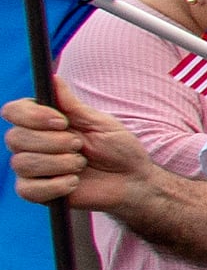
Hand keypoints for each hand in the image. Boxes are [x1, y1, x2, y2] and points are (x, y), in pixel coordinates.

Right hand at [4, 78, 157, 211]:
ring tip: (81, 163)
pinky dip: (55, 185)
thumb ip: (72, 105)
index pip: (13, 111)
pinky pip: (28, 189)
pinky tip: (74, 181)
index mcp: (42, 121)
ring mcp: (32, 168)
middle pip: (15, 138)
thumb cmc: (117, 147)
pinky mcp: (36, 191)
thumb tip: (53, 78)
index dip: (32, 116)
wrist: (131, 179)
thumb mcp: (99, 122)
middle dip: (53, 142)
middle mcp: (31, 143)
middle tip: (79, 145)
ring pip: (22, 163)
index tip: (61, 121)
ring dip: (59, 163)